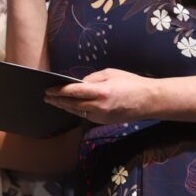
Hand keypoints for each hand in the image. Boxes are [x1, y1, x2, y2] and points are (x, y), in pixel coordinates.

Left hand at [44, 68, 159, 123]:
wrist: (149, 101)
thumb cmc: (131, 83)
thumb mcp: (110, 73)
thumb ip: (91, 79)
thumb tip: (77, 84)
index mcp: (101, 92)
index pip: (73, 92)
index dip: (59, 91)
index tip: (48, 89)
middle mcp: (99, 106)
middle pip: (72, 105)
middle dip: (57, 100)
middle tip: (46, 97)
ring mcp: (101, 116)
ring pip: (77, 112)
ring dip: (64, 107)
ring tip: (54, 101)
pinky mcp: (103, 122)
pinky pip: (85, 116)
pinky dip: (76, 110)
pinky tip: (69, 106)